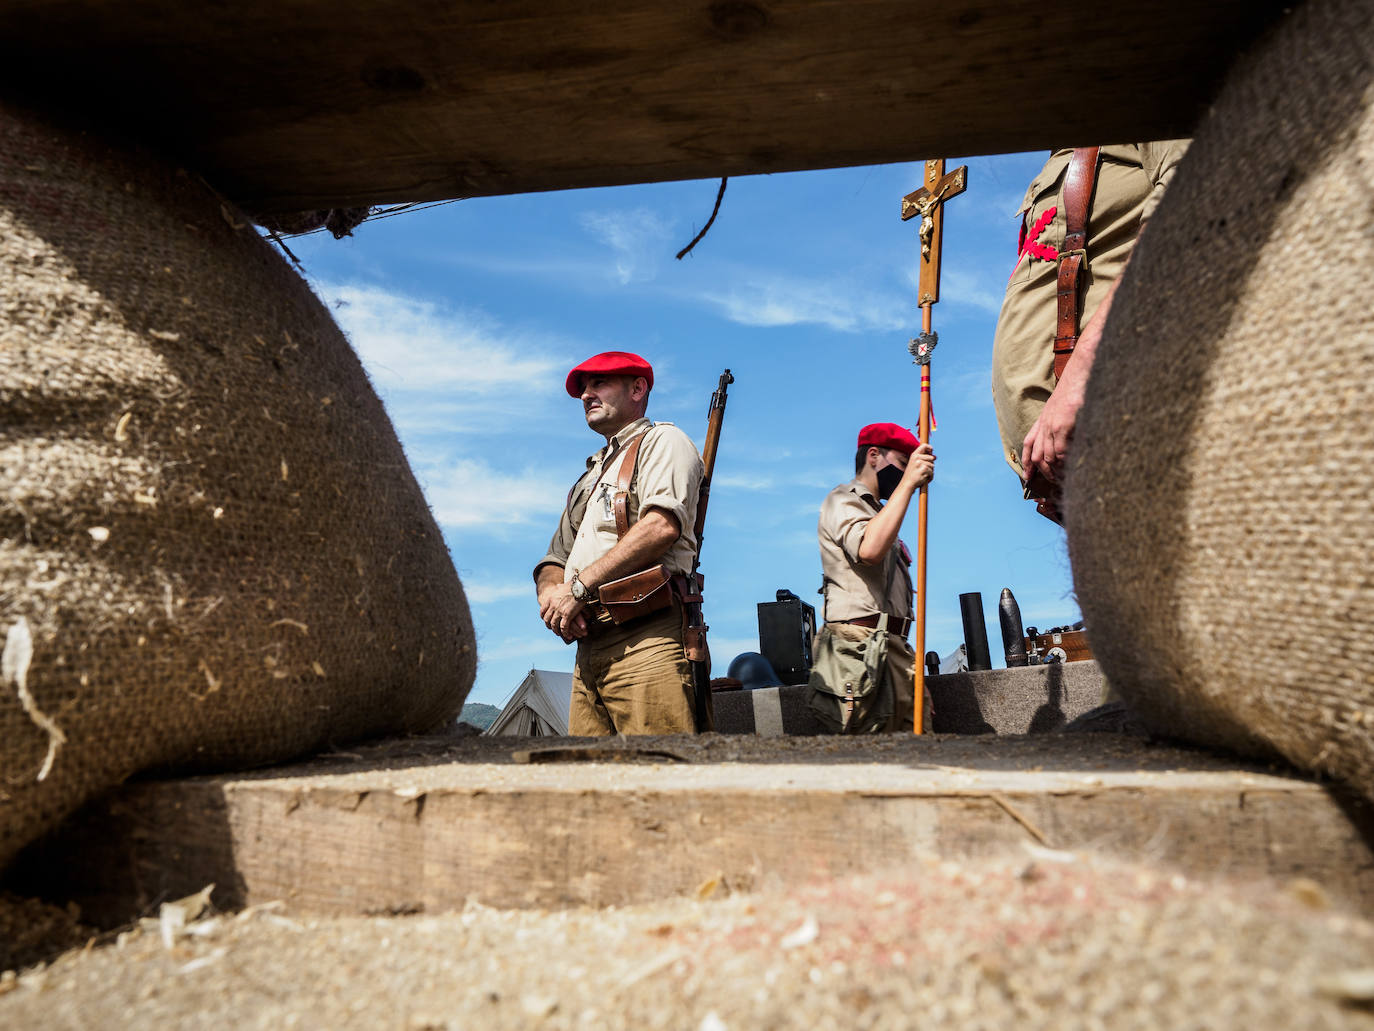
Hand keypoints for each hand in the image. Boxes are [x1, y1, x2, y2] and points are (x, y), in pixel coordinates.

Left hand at [540, 581, 587, 641]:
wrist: (580, 586)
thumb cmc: (574, 585)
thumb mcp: (562, 586)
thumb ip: (559, 588)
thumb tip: (558, 586)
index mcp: (550, 598)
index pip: (542, 611)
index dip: (543, 617)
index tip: (545, 620)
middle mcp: (552, 605)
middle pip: (547, 619)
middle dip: (549, 625)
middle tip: (552, 629)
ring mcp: (559, 611)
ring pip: (554, 625)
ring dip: (556, 631)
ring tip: (559, 634)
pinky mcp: (567, 615)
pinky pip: (563, 627)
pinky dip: (564, 632)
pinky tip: (567, 635)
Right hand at [902, 443, 935, 488]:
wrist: (907, 483)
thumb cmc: (912, 474)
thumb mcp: (915, 463)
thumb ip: (924, 459)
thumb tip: (935, 457)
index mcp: (914, 455)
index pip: (924, 446)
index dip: (930, 448)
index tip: (932, 451)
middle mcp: (917, 457)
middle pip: (931, 457)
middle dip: (931, 465)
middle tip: (924, 470)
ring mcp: (920, 463)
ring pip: (932, 466)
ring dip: (930, 472)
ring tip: (923, 475)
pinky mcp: (924, 469)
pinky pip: (932, 472)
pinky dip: (930, 476)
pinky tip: (924, 478)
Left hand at [1021, 366, 1086, 483]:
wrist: (1084, 369)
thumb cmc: (1080, 385)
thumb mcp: (1065, 404)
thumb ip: (1063, 420)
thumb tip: (1070, 437)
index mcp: (1044, 418)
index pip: (1029, 443)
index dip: (1026, 462)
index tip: (1028, 476)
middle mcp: (1044, 423)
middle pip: (1036, 455)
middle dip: (1041, 472)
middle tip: (1050, 484)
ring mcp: (1053, 424)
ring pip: (1047, 457)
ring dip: (1054, 471)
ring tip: (1062, 481)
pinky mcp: (1063, 424)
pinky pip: (1060, 451)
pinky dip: (1063, 464)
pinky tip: (1069, 470)